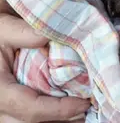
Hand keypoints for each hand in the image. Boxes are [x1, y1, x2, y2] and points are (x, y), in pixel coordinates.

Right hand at [0, 0, 89, 121]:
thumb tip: (54, 34)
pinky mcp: (7, 109)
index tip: (83, 103)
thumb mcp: (5, 29)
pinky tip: (66, 109)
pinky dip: (48, 117)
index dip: (59, 110)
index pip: (30, 108)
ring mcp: (1, 111)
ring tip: (79, 110)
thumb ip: (26, 33)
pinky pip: (25, 119)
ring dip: (55, 119)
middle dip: (61, 119)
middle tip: (87, 107)